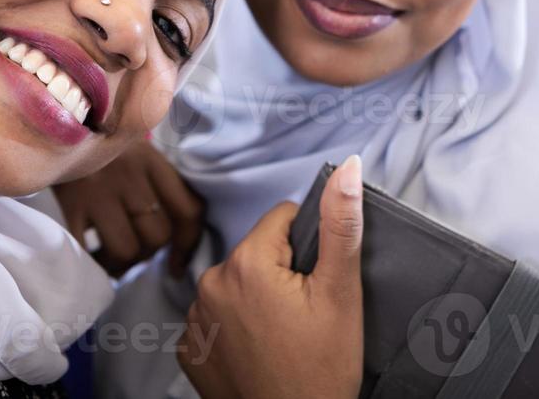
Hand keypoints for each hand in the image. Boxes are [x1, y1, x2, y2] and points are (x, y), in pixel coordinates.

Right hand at [54, 138, 204, 276]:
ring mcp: (97, 190)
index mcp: (152, 161)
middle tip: (135, 248)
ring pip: (127, 250)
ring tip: (113, 255)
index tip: (177, 264)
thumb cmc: (103, 150)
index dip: (188, 245)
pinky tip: (92, 257)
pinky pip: (89, 252)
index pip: (188, 211)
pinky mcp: (70, 205)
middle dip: (149, 253)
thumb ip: (162, 187)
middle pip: (157, 236)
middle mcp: (128, 174)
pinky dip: (94, 264)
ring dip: (121, 263)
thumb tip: (181, 243)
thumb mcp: (138, 155)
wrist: (52, 127)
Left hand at [179, 154, 363, 398]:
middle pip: (257, 252)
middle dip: (281, 273)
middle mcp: (210, 284)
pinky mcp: (190, 350)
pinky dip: (235, 328)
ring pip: (236, 283)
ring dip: (257, 300)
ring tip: (283, 337)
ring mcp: (195, 320)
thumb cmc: (321, 370)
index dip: (306, 248)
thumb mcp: (342, 293)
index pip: (282, 220)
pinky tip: (258, 351)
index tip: (316, 284)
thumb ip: (341, 224)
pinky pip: (216, 318)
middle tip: (304, 316)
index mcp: (247, 263)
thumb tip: (349, 168)